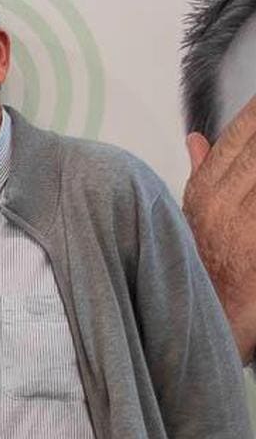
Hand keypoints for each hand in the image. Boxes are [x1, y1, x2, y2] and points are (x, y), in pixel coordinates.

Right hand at [183, 93, 255, 362]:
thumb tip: (196, 138)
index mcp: (202, 196)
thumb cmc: (198, 275)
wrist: (215, 324)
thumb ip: (198, 175)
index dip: (252, 115)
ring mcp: (246, 221)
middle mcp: (222, 203)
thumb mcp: (189, 222)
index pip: (233, 141)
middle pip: (254, 149)